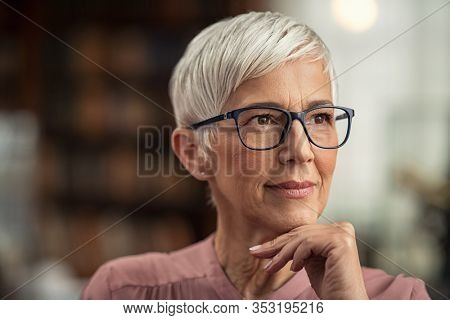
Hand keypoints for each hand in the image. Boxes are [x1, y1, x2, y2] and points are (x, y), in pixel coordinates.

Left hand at [249, 222, 367, 298]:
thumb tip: (272, 243)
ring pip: (301, 239)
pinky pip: (308, 244)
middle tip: (255, 253)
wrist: (346, 305)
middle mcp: (341, 228)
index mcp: (336, 230)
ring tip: (270, 267)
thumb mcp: (308, 262)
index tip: (259, 250)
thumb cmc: (330, 288)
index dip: (279, 242)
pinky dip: (297, 256)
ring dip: (282, 255)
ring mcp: (342, 233)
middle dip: (275, 246)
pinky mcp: (340, 241)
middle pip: (300, 234)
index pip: (302, 232)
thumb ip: (298, 248)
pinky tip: (295, 269)